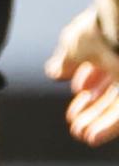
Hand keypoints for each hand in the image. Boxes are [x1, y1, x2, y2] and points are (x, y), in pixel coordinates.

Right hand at [45, 6, 118, 146]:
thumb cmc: (100, 30)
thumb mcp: (74, 45)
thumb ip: (66, 60)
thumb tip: (54, 73)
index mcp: (109, 43)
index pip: (98, 67)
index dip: (84, 83)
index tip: (73, 94)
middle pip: (107, 90)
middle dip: (90, 109)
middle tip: (75, 125)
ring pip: (115, 105)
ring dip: (98, 121)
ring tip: (81, 134)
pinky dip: (108, 126)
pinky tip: (93, 136)